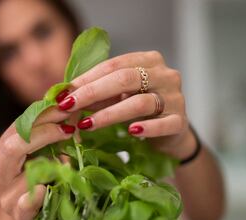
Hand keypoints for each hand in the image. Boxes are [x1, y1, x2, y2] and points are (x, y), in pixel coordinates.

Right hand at [0, 107, 76, 219]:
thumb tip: (65, 99)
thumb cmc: (46, 178)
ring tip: (68, 162)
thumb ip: (50, 129)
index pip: (15, 130)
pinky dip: (35, 197)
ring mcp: (5, 199)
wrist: (46, 215)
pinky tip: (45, 190)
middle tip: (69, 125)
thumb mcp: (46, 151)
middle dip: (45, 132)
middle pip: (13, 147)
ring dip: (50, 166)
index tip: (65, 107)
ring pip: (23, 173)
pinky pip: (24, 205)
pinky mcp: (19, 218)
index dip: (41, 116)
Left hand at [55, 51, 195, 158]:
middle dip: (93, 93)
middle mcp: (165, 74)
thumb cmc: (141, 110)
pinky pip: (163, 124)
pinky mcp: (180, 121)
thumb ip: (99, 93)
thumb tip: (66, 96)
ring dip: (109, 114)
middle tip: (69, 106)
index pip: (114, 65)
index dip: (87, 78)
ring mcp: (175, 97)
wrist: (171, 133)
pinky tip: (131, 132)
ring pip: (140, 102)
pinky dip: (146, 128)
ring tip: (87, 124)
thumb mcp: (119, 96)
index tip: (65, 93)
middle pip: (126, 79)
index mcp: (149, 60)